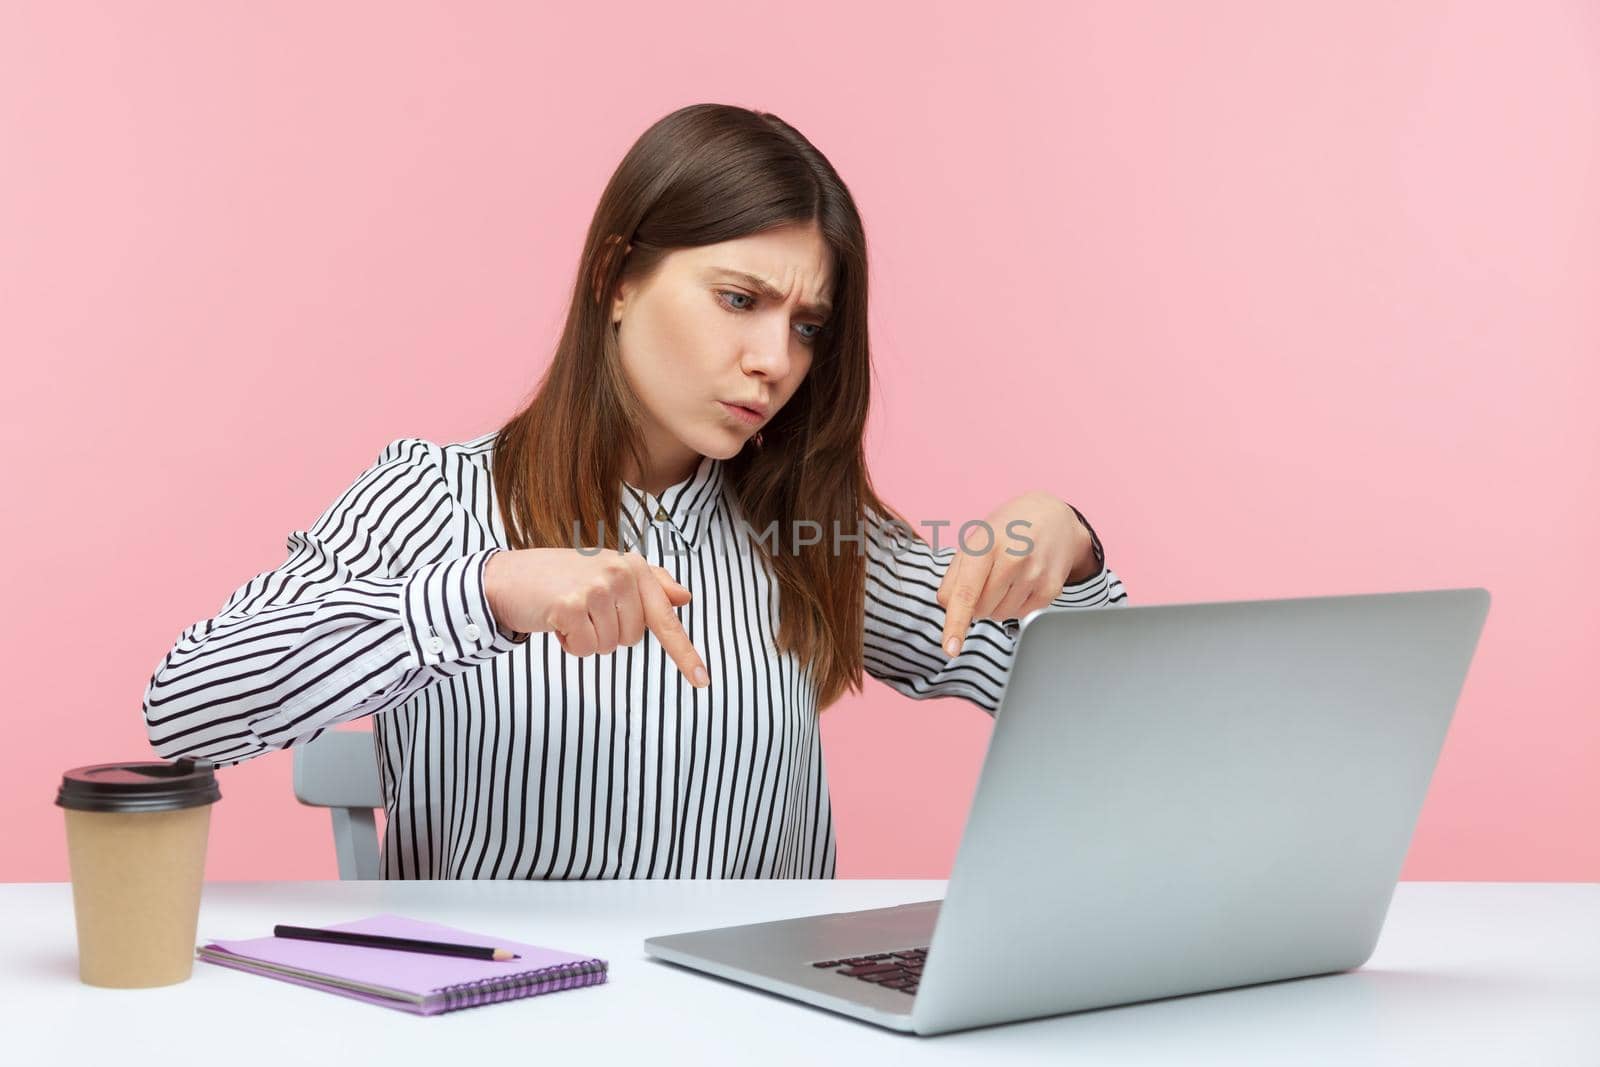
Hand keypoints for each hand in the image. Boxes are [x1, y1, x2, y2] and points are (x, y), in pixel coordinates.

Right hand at [484, 548, 708, 687]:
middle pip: (632, 639)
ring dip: (586, 639)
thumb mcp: (607, 573)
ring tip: (568, 614)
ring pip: (609, 646)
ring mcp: (596, 588)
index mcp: (634, 567)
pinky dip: (570, 645)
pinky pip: (586, 650)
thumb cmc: (560, 579)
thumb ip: (649, 584)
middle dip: (607, 634)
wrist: (507, 577)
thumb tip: (685, 598)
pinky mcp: (572, 606)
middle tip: (583, 612)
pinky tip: (556, 621)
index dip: (685, 653)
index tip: (704, 681)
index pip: (665, 617)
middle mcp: (620, 573)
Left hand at [935, 491, 1094, 656]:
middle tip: (987, 577)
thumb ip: (954, 575)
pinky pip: (1020, 615)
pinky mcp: (1051, 589)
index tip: (950, 648)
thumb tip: (946, 606)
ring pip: (999, 615)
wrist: (1054, 517)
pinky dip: (1014, 605)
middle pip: (980, 609)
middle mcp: (1013, 559)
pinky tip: (1021, 582)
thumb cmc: (1008, 529)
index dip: (956, 623)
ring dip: (995, 605)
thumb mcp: (975, 540)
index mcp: (986, 544)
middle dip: (975, 602)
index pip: (966, 593)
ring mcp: (1035, 575)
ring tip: (1006, 577)